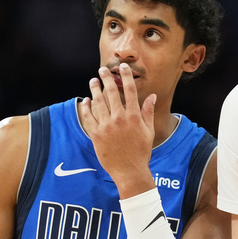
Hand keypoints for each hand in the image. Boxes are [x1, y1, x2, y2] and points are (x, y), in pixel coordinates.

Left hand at [78, 63, 155, 196]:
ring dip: (95, 89)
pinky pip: (89, 117)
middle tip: (103, 69)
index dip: (126, 77)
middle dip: (107, 78)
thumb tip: (151, 96)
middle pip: (112, 93)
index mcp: (134, 117)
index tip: (123, 67)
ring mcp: (106, 126)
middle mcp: (119, 119)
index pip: (130, 91)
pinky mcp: (96, 134)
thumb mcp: (148, 131)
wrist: (129, 171)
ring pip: (98, 102)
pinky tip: (86, 100)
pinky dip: (86, 107)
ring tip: (93, 80)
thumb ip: (148, 112)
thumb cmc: (141, 152)